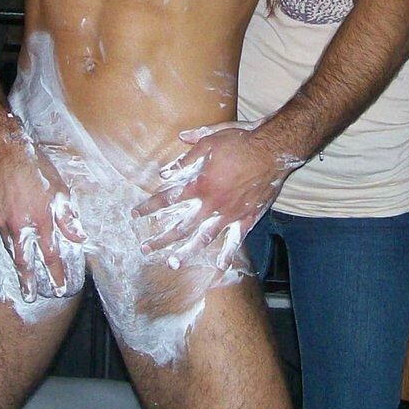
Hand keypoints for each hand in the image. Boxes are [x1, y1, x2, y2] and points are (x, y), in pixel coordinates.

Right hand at [0, 128, 86, 300]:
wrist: (7, 153)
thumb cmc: (37, 169)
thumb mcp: (60, 191)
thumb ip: (68, 218)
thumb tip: (80, 238)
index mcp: (41, 221)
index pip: (50, 255)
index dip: (55, 274)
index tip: (58, 289)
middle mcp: (21, 226)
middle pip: (24, 260)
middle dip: (27, 281)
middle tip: (29, 297)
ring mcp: (3, 221)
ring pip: (10, 247)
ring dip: (17, 261)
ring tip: (20, 274)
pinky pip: (1, 229)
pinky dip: (7, 234)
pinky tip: (11, 232)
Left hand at [132, 121, 302, 268]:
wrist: (274, 149)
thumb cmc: (241, 141)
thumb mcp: (209, 141)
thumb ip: (187, 158)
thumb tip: (165, 171)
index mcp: (200, 184)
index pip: (168, 199)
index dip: (149, 207)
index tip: (135, 214)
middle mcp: (212, 204)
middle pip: (181, 226)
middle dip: (161, 238)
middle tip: (145, 249)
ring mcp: (230, 214)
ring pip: (204, 238)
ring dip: (187, 252)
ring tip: (173, 262)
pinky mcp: (247, 218)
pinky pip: (236, 240)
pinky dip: (228, 254)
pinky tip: (220, 266)